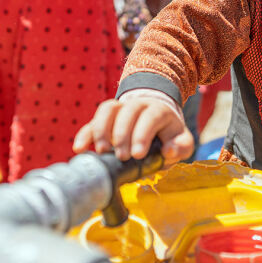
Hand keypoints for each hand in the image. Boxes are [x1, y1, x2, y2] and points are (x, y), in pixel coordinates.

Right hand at [72, 95, 193, 163]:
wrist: (156, 119)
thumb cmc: (168, 135)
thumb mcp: (182, 141)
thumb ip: (181, 147)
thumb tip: (168, 152)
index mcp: (159, 110)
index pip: (151, 117)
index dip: (143, 134)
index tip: (137, 155)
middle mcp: (139, 104)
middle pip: (128, 111)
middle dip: (122, 134)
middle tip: (122, 157)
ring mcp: (120, 109)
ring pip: (108, 109)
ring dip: (102, 130)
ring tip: (102, 151)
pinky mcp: (105, 119)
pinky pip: (92, 120)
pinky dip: (85, 133)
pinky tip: (79, 148)